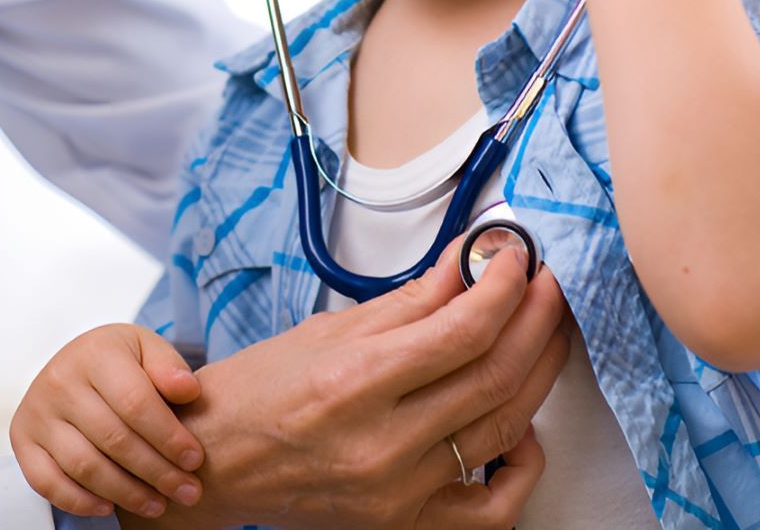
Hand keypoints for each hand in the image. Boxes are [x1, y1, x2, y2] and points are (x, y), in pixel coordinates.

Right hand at [10, 323, 204, 519]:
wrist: (75, 363)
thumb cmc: (119, 360)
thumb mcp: (146, 349)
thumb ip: (169, 366)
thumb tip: (187, 390)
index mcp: (94, 353)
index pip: (136, 403)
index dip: (169, 436)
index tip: (195, 459)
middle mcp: (59, 381)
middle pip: (114, 439)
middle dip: (156, 472)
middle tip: (187, 491)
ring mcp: (36, 412)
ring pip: (84, 465)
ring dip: (126, 492)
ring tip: (157, 504)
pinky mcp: (22, 439)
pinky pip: (47, 482)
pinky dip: (79, 501)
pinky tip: (111, 507)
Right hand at [124, 240, 571, 529]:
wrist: (215, 462)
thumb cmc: (257, 393)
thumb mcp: (326, 330)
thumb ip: (409, 302)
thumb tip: (468, 263)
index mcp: (352, 382)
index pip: (461, 331)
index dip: (505, 287)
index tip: (517, 256)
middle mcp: (380, 443)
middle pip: (494, 375)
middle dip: (535, 319)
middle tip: (544, 284)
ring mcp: (398, 492)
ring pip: (504, 429)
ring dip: (538, 372)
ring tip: (544, 332)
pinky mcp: (406, 524)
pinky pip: (492, 508)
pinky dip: (523, 465)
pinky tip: (524, 427)